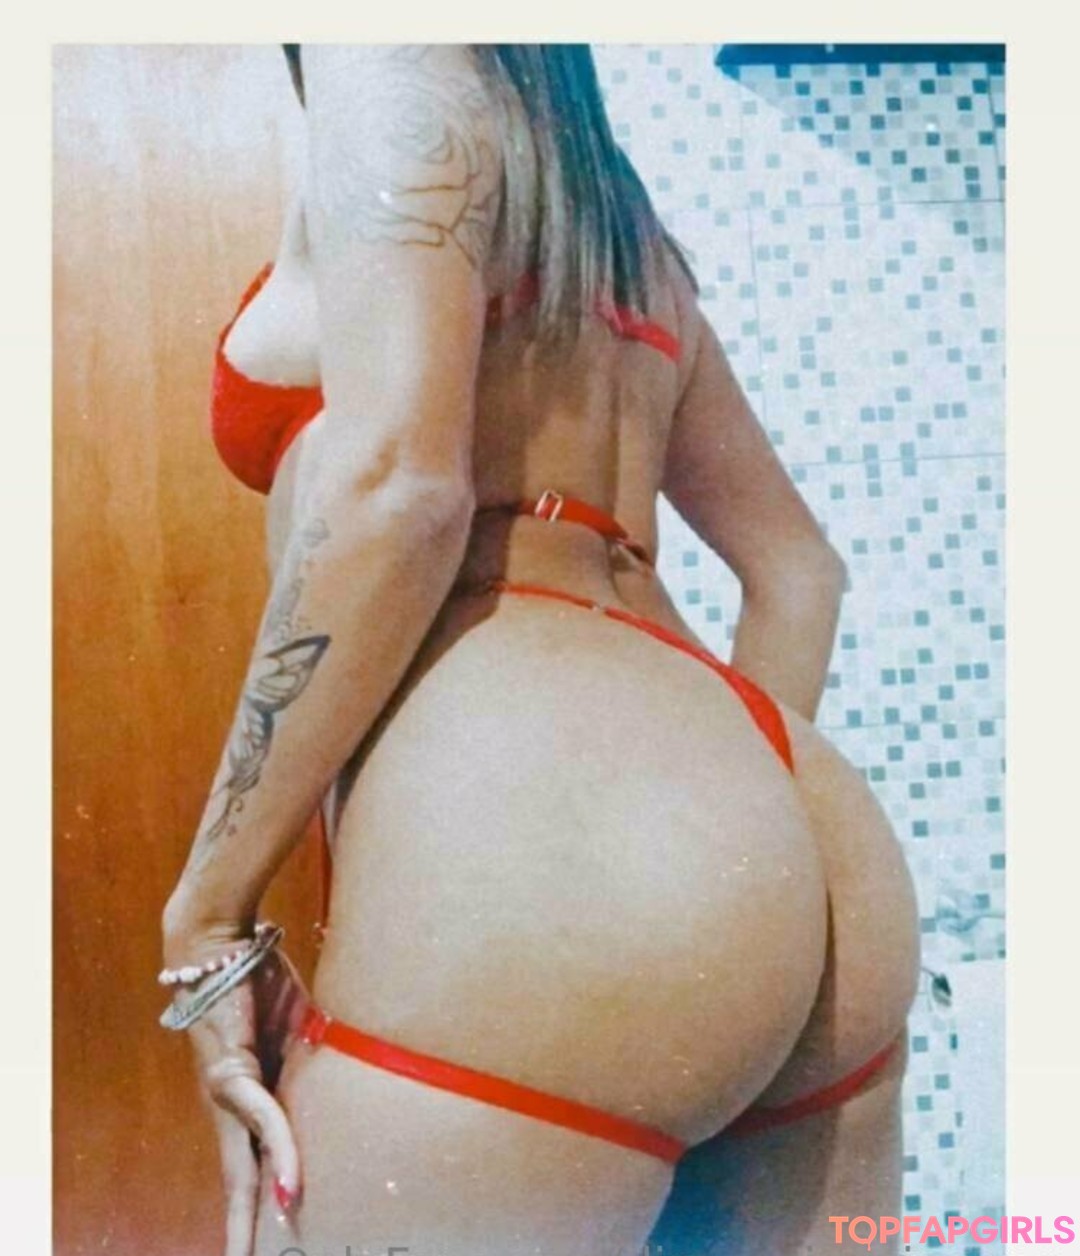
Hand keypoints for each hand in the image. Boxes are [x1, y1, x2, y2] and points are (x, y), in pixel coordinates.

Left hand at [183, 948, 310, 1254]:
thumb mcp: (298, 1030)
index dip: (263, 1200)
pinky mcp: (226, 1073)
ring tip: (259, 1252)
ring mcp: (226, 1093)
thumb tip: (347, 1084)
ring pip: (242, 1166)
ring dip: (251, 1213)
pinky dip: (278, 1152)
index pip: (257, 1160)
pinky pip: (259, 1118)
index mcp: (250, 1095)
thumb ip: (310, 1063)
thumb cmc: (257, 980)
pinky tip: (290, 1185)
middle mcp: (232, 1104)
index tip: (272, 1234)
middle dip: (245, 1227)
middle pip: (241, 1179)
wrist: (219, 942)